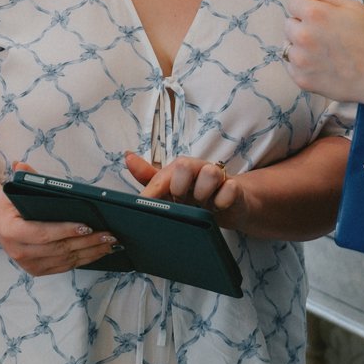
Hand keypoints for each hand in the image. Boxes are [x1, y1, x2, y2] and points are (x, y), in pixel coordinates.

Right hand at [0, 162, 118, 275]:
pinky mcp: (38, 271)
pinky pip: (65, 266)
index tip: (87, 226)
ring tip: (111, 242)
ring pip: (66, 260)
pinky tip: (100, 251)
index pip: (42, 234)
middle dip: (87, 242)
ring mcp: (28, 265)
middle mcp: (19, 252)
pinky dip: (84, 259)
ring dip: (91, 252)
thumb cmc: (9, 203)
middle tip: (109, 234)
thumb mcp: (12, 188)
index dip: (65, 231)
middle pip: (59, 249)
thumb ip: (22, 177)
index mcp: (11, 232)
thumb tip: (22, 165)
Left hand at [125, 152, 249, 231]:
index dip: (152, 193)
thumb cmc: (197, 195)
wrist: (231, 204)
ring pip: (210, 174)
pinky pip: (229, 190)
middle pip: (184, 165)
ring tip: (203, 206)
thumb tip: (127, 156)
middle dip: (179, 188)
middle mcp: (198, 168)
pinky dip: (222, 201)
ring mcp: (218, 177)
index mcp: (181, 168)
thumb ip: (150, 177)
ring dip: (202, 194)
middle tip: (181, 202)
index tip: (144, 207)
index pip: (162, 175)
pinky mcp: (235, 188)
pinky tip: (218, 208)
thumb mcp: (172, 188)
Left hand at [285, 0, 363, 110]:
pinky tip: (323, 66)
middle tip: (328, 36)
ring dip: (301, 47)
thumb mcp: (353, 8)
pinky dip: (303, 66)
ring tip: (326, 52)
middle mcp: (303, 36)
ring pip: (288, 46)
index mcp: (314, 14)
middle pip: (289, 24)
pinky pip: (292, 67)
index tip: (323, 18)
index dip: (309, 8)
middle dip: (304, 27)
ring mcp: (301, 60)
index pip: (294, 3)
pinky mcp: (301, 79)